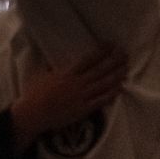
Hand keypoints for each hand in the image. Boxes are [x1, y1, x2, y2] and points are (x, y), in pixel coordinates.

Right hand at [11, 46, 128, 151]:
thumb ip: (51, 65)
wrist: (32, 114)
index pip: (88, 59)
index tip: (111, 44)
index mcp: (67, 73)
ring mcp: (81, 96)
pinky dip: (111, 94)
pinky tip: (121, 88)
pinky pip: (101, 100)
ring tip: (126, 68)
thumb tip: (52, 56)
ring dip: (116, 75)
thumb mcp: (41, 74)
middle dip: (114, 60)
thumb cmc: (34, 94)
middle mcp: (77, 83)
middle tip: (124, 53)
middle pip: (100, 70)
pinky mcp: (83, 109)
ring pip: (103, 84)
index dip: (101, 51)